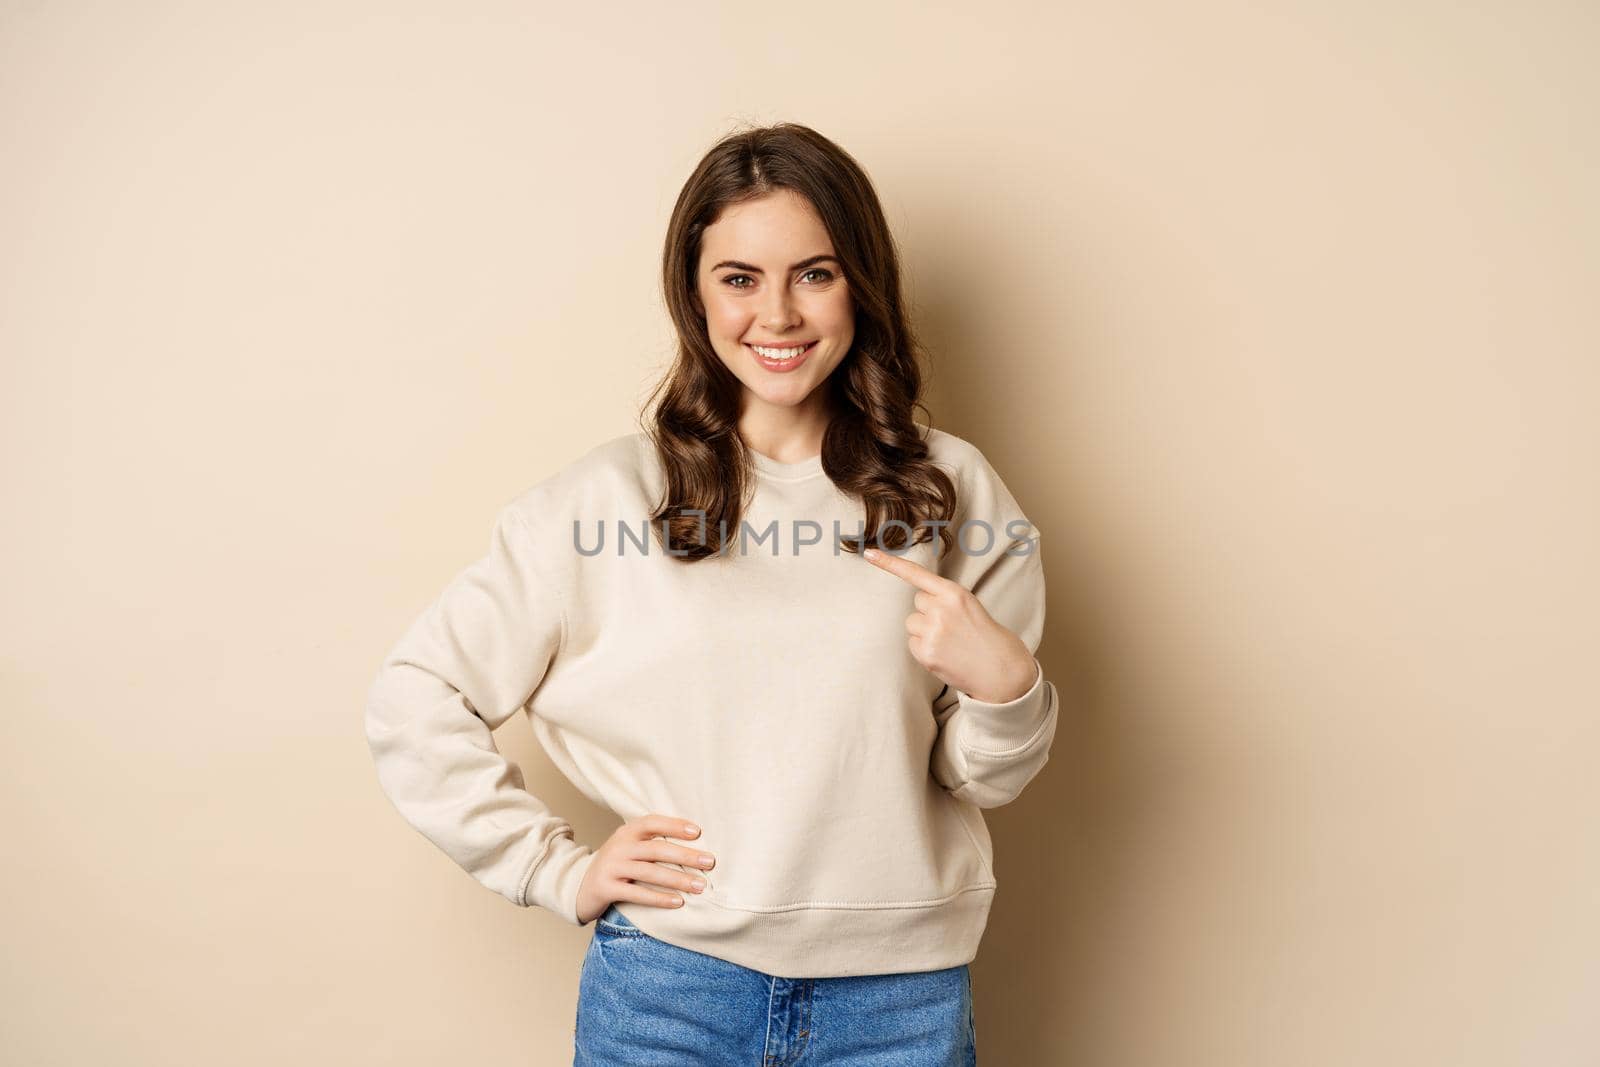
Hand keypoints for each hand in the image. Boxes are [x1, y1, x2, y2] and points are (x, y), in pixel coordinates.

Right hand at [574, 814, 716, 924]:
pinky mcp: (606, 888)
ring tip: (700, 886)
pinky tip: (678, 902)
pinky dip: (659, 898)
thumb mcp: (629, 847)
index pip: (652, 822)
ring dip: (678, 879)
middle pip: (656, 849)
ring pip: (649, 872)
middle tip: (710, 862)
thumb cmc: (616, 865)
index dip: (674, 825)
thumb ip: (652, 841)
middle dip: (685, 856)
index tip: (697, 832)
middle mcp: (618, 846)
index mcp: (626, 832)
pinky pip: (636, 893)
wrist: (579, 886)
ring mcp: (610, 867)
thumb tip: (695, 843)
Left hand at [864, 546, 1037, 703]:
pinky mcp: (926, 652)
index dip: (890, 563)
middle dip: (929, 612)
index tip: (869, 553)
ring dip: (925, 632)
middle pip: (917, 602)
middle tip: (953, 627)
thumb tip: (919, 603)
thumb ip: (945, 600)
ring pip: (912, 624)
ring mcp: (932, 631)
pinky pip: (912, 644)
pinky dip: (924, 649)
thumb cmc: (985, 637)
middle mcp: (941, 609)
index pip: (916, 575)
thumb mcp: (970, 607)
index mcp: (954, 593)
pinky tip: (944, 654)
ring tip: (950, 642)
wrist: (1001, 671)